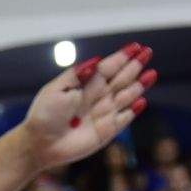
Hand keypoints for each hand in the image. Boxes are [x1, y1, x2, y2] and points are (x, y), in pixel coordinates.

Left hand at [20, 44, 156, 170]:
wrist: (40, 143)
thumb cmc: (44, 115)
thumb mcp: (56, 89)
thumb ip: (76, 75)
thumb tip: (96, 61)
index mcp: (85, 84)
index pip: (108, 67)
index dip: (122, 57)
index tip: (136, 47)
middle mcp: (97, 96)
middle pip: (121, 78)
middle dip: (134, 66)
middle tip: (147, 53)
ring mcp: (104, 113)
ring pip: (127, 96)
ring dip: (139, 85)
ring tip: (151, 74)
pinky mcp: (107, 130)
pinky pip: (124, 119)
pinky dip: (133, 110)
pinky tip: (141, 101)